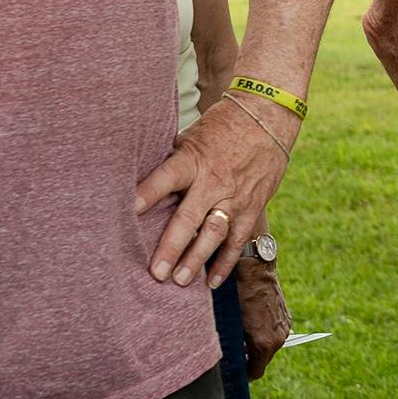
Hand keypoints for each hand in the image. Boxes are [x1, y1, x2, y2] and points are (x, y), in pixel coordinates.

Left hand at [135, 103, 290, 290]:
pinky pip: (238, 240)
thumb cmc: (222, 126)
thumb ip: (172, 163)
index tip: (129, 211)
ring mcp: (235, 197)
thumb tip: (138, 183)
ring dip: (198, 259)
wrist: (268, 116)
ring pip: (215, 234)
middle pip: (189, 217)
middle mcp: (213, 181)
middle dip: (172, 246)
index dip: (147, 194)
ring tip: (181, 281)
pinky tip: (211, 281)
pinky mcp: (252, 207)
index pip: (165, 178)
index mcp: (192, 160)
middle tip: (156, 272)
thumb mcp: (191, 136)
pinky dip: (226, 262)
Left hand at [233, 242, 291, 380]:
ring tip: (241, 335)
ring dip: (257, 346)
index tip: (234, 371)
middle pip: (262, 361)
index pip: (254, 372)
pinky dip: (265, 333)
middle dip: (249, 359)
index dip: (242, 374)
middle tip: (234, 352)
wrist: (253, 269)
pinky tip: (252, 322)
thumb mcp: (229, 324)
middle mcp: (278, 338)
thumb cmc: (235, 295)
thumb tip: (225, 359)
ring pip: (269, 347)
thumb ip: (230, 346)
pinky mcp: (286, 318)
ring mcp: (284, 328)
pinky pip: (275, 334)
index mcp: (264, 343)